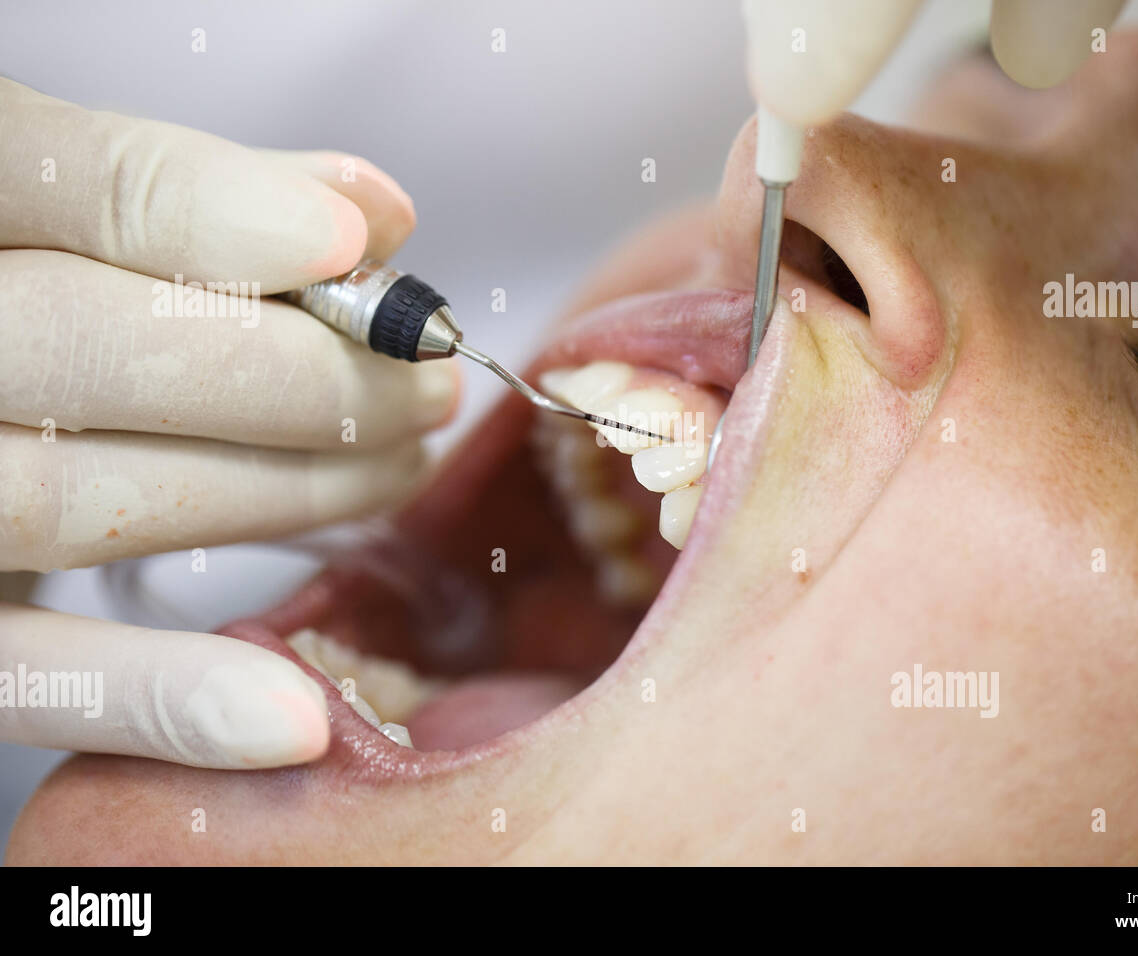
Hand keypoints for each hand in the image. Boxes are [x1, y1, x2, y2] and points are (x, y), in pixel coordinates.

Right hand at [0, 78, 458, 767]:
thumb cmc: (32, 290)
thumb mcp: (68, 214)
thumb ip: (195, 196)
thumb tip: (368, 214)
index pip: (49, 178)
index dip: (212, 209)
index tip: (355, 241)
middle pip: (86, 347)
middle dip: (295, 372)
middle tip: (422, 384)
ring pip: (76, 501)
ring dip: (280, 495)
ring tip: (399, 466)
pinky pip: (19, 680)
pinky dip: (161, 699)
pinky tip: (296, 716)